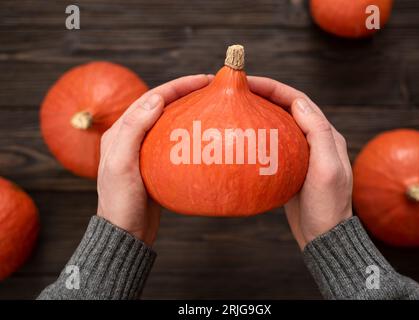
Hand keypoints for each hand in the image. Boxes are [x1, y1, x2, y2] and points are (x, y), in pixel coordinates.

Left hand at [97, 74, 212, 245]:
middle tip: (211, 88)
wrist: (125, 233)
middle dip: (185, 94)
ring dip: (188, 111)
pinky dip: (189, 133)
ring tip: (211, 105)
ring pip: (170, 123)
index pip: (151, 99)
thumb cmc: (120, 200)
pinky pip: (175, 142)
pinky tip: (204, 134)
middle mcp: (131, 137)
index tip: (203, 79)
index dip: (177, 86)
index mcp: (120, 131)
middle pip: (162, 107)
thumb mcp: (122, 163)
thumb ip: (134, 128)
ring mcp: (145, 151)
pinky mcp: (157, 165)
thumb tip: (156, 98)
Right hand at [248, 77, 352, 249]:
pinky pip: (272, 144)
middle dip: (264, 95)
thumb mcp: (326, 169)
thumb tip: (298, 102)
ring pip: (278, 124)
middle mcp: (314, 140)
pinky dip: (258, 135)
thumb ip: (317, 133)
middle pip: (286, 108)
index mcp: (326, 135)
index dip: (274, 88)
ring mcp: (301, 154)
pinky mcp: (289, 167)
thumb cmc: (327, 205)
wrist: (323, 236)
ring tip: (237, 107)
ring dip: (259, 113)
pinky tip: (242, 137)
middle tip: (238, 91)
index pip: (298, 101)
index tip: (249, 81)